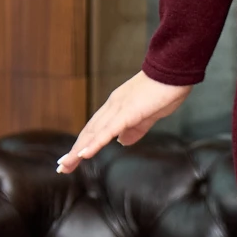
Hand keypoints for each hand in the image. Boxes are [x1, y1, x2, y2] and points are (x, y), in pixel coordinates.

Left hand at [56, 71, 190, 173]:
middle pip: (89, 132)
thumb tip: (122, 142)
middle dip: (75, 151)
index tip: (74, 158)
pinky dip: (94, 143)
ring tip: (66, 165)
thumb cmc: (166, 89)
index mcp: (118, 107)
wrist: (174, 70)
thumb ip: (136, 128)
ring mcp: (118, 108)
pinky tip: (83, 154)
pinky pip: (108, 130)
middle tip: (62, 167)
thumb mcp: (150, 115)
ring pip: (94, 133)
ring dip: (78, 150)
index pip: (96, 129)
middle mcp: (112, 106)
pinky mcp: (127, 112)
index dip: (84, 143)